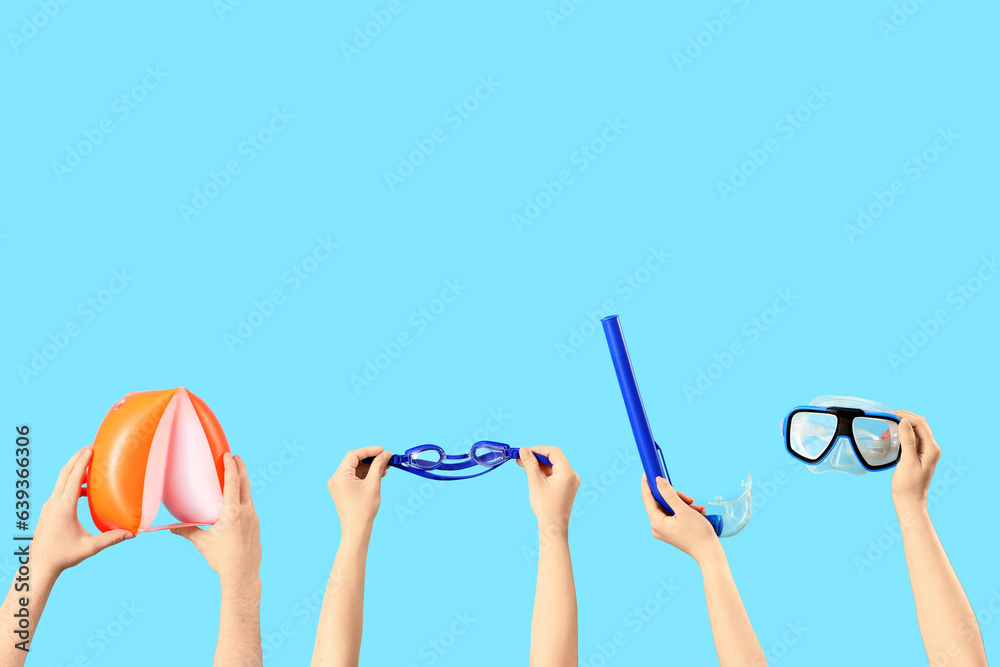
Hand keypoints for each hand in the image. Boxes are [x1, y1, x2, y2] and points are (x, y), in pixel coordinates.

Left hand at [33, 447, 133, 577]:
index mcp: (63, 507)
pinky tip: (84, 489)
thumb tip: (132, 533)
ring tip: (89, 463)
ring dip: (74, 468)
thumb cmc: (63, 556)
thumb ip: (111, 538)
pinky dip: (72, 482)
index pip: (73, 478)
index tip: (91, 449)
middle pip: (64, 473)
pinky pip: (60, 489)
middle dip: (77, 458)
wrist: (40, 565)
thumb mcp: (89, 547)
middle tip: (91, 447)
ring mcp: (49, 505)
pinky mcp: (49, 510)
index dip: (82, 462)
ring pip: (61, 480)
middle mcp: (54, 503)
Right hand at [172, 453, 260, 585]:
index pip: (233, 484)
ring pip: (249, 494)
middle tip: (236, 457)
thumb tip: (171, 529)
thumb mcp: (203, 544)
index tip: (229, 455)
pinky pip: (250, 505)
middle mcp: (246, 512)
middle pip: (245, 484)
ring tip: (236, 473)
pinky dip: (244, 496)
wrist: (243, 574)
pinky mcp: (256, 524)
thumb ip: (188, 532)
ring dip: (243, 482)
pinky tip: (238, 498)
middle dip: (241, 469)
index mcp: (233, 513)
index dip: (231, 467)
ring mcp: (253, 518)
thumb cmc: (222, 559)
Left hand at [327, 446, 391, 534]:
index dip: (369, 450)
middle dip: (371, 459)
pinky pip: (353, 477)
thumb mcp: (373, 484)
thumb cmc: (363, 509)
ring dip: (369, 467)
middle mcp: (336, 478)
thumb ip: (378, 466)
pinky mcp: (342, 490)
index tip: (382, 450)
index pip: (354, 455)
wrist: (356, 529)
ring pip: (355, 469)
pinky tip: (377, 475)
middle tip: (385, 458)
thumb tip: (385, 454)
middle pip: (354, 461)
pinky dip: (365, 475)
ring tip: (385, 468)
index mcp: (340, 476)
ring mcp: (338, 485)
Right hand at [518, 446, 579, 532]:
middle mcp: (572, 475)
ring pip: (553, 466)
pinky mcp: (566, 487)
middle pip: (554, 458)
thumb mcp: (535, 482)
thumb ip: (530, 464)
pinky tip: (532, 473)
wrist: (553, 527)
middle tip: (521, 458)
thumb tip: (524, 450)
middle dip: (537, 457)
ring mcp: (570, 481)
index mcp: (567, 472)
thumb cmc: (545, 507)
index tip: (525, 451)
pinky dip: (544, 472)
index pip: (553, 452)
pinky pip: (555, 474)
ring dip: (539, 465)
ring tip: (524, 466)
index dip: (538, 449)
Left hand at [640, 474, 716, 560]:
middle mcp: (657, 527)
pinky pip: (673, 514)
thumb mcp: (683, 510)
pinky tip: (696, 511)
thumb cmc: (698, 533)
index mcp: (656, 522)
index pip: (647, 497)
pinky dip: (683, 510)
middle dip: (675, 496)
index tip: (648, 471)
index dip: (647, 483)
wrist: (709, 553)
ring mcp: (663, 529)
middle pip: (660, 502)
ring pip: (668, 506)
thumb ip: (669, 494)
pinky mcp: (670, 530)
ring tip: (696, 508)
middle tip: (689, 498)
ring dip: (682, 503)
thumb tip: (658, 480)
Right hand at [891, 410, 940, 507]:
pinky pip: (912, 437)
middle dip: (905, 417)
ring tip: (888, 426)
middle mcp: (931, 447)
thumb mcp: (907, 461)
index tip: (890, 414)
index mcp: (932, 448)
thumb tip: (904, 421)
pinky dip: (902, 433)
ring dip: (903, 424)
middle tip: (888, 416)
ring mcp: (926, 450)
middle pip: (920, 424)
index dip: (906, 416)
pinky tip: (892, 436)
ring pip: (916, 429)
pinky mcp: (919, 453)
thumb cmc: (908, 484)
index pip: (920, 424)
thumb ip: (907, 440)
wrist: (909, 499)